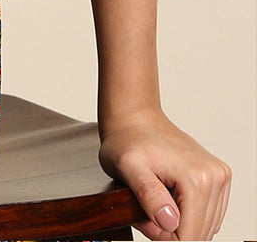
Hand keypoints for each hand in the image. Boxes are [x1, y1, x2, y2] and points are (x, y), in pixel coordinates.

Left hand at [99, 107, 230, 239]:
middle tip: (146, 209)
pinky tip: (169, 196)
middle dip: (170, 230)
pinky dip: (188, 213)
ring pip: (205, 226)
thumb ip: (148, 195)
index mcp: (198, 178)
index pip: (188, 237)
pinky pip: (208, 214)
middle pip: (199, 233)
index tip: (143, 217)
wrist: (135, 117)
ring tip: (156, 200)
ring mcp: (220, 176)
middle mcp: (215, 177)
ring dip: (179, 222)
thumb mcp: (127, 167)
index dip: (162, 235)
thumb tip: (169, 221)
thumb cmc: (127, 140)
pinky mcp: (219, 177)